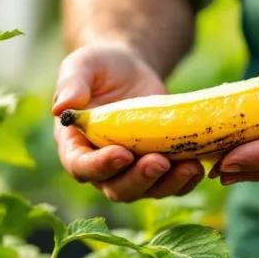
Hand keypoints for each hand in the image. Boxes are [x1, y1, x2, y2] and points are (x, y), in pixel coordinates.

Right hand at [52, 42, 204, 201]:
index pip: (82, 167)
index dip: (101, 166)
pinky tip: (198, 166)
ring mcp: (131, 171)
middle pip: (117, 188)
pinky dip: (185, 182)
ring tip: (190, 167)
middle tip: (159, 161)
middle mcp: (101, 166)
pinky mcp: (157, 167)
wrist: (130, 70)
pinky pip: (170, 185)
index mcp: (75, 147)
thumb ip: (71, 85)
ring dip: (168, 184)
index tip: (122, 153)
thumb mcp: (82, 66)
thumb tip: (60, 108)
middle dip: (139, 179)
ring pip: (147, 190)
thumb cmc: (100, 67)